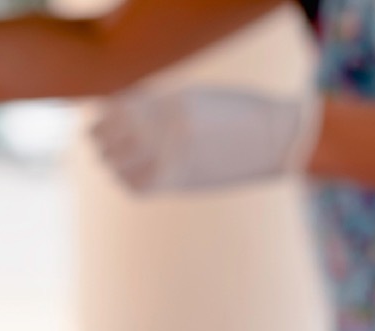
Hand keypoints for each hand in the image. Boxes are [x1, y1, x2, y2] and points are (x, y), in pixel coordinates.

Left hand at [91, 85, 318, 193]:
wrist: (275, 140)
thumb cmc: (237, 115)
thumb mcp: (196, 100)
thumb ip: (160, 108)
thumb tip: (122, 123)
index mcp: (172, 100)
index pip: (118, 109)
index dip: (103, 117)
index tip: (100, 121)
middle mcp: (168, 127)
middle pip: (112, 138)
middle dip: (102, 141)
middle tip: (100, 143)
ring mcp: (173, 156)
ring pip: (119, 165)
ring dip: (113, 163)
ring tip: (114, 160)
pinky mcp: (181, 180)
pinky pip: (139, 186)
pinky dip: (130, 181)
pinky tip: (132, 176)